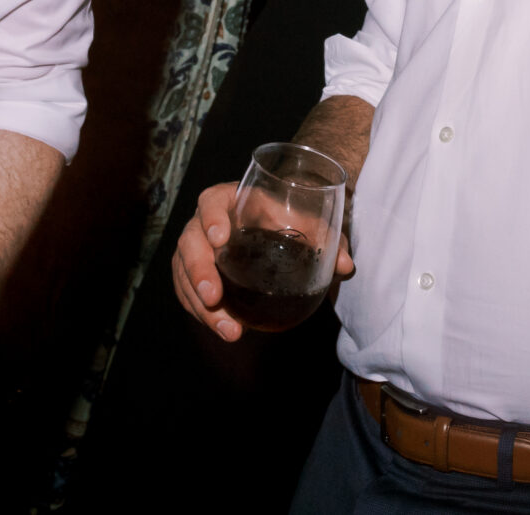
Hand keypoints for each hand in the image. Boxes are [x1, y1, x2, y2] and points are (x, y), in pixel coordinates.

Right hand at [171, 181, 352, 342]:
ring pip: (184, 272)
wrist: (281, 232)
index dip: (211, 218)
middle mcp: (207, 221)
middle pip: (190, 241)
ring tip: (227, 329)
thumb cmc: (292, 221)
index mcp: (232, 199)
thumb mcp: (312, 226)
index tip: (220, 239)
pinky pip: (186, 291)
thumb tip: (345, 265)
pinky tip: (223, 328)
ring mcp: (198, 248)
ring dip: (199, 303)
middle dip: (198, 271)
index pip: (212, 200)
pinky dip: (200, 312)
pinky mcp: (196, 273)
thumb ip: (330, 241)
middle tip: (213, 297)